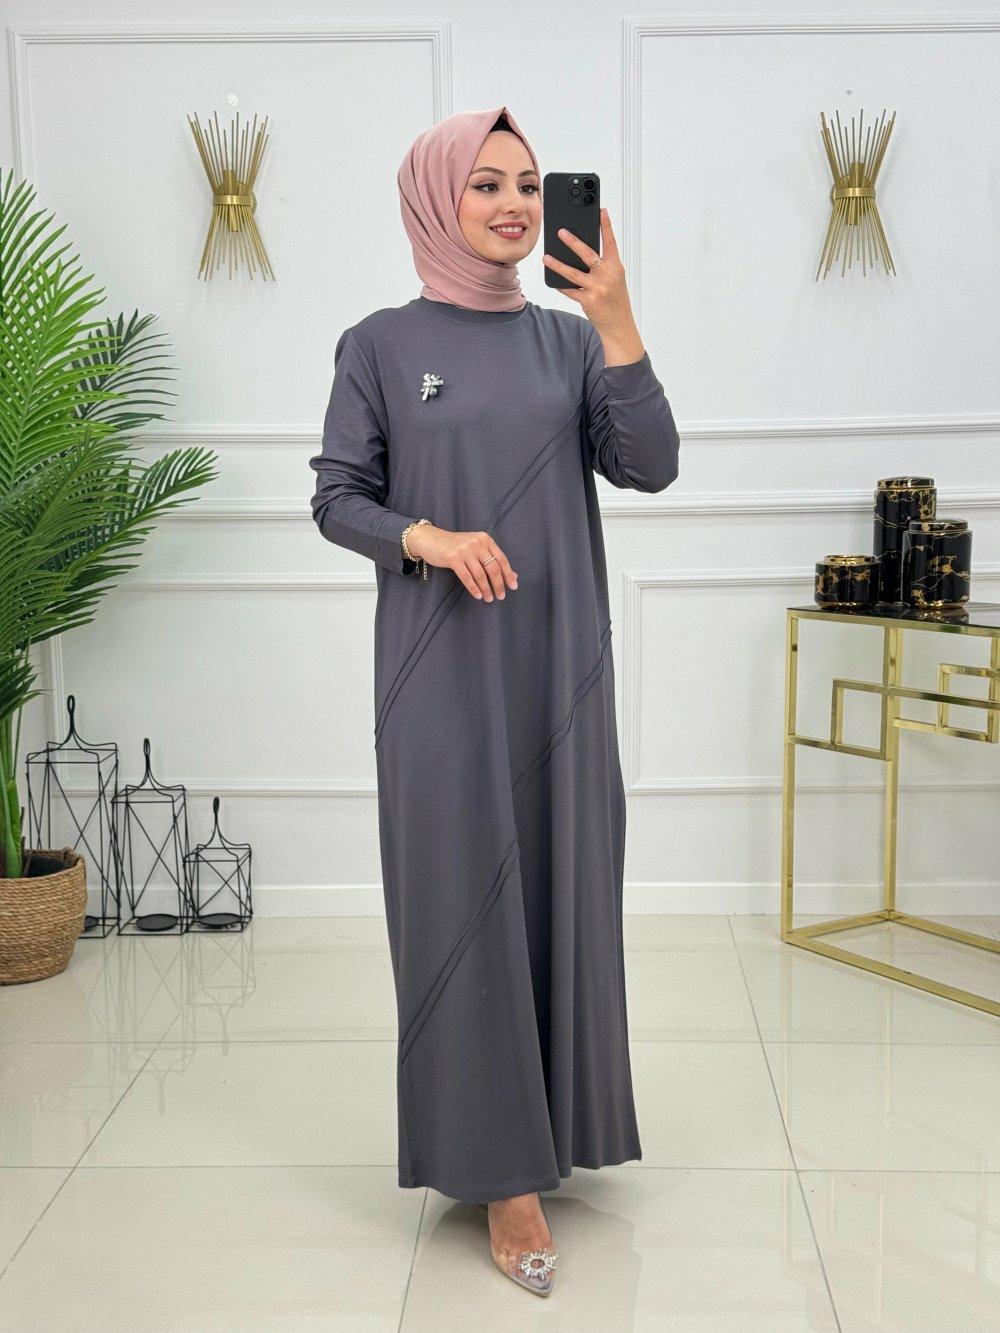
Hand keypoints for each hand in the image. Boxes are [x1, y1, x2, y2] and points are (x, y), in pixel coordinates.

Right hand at [406, 524, 517, 601]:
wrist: (431, 539)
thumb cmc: (456, 546)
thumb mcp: (476, 548)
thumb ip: (492, 559)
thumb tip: (513, 576)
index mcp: (485, 539)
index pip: (501, 559)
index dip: (508, 574)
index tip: (513, 587)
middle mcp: (476, 543)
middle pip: (493, 568)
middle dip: (498, 584)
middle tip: (500, 596)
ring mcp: (464, 550)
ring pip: (480, 575)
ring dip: (486, 589)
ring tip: (488, 598)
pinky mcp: (452, 558)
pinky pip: (466, 577)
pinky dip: (473, 588)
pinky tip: (478, 595)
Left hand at [542, 207, 635, 334]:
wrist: (619, 324)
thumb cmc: (615, 298)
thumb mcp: (614, 279)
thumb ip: (602, 265)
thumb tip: (579, 254)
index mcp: (616, 266)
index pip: (610, 242)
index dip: (606, 226)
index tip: (601, 210)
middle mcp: (608, 275)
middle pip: (587, 254)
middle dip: (573, 242)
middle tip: (561, 231)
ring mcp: (597, 288)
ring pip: (573, 273)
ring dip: (557, 264)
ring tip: (546, 258)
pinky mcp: (588, 300)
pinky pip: (570, 290)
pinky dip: (561, 285)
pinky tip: (552, 279)